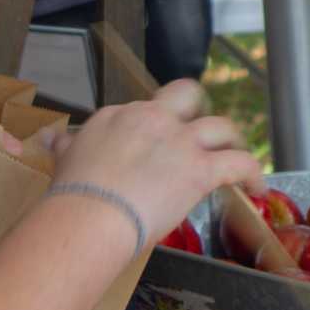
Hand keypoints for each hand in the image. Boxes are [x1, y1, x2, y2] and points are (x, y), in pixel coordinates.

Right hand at [51, 79, 265, 243]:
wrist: (88, 214)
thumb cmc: (73, 195)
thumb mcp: (65, 159)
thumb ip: (66, 146)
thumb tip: (52, 138)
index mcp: (119, 116)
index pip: (143, 112)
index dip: (153, 127)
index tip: (156, 144)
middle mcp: (152, 120)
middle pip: (186, 96)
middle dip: (198, 109)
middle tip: (202, 131)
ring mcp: (179, 142)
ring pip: (220, 126)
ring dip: (232, 140)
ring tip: (236, 154)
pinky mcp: (201, 168)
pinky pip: (238, 162)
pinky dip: (252, 172)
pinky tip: (257, 185)